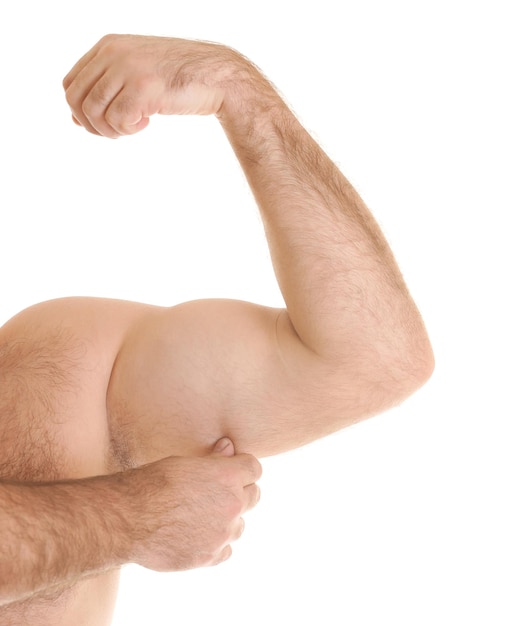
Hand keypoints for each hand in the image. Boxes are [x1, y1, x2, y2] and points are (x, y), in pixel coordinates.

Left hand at [62, 34, 243, 137]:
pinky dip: (129, 130)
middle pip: (76, 99)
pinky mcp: (142, 88)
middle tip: (118, 131)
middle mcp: (113, 53)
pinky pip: (117, 120)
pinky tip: (147, 123)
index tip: (103, 123)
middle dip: (93, 125)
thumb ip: (108, 87)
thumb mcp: (137, 72)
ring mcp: (127, 69)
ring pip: (93, 112)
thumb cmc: (179, 77)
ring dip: (112, 130)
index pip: (71, 83)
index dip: (80, 110)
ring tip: (134, 126)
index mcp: (108, 45)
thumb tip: (76, 120)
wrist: (216, 75)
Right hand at [127, 438, 261, 570]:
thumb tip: (229, 447)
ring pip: (239, 525)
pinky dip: (217, 544)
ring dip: (228, 520)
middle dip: (241, 491)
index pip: (255, 469)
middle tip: (219, 492)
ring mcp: (222, 533)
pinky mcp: (210, 556)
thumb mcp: (184, 463)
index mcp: (227, 476)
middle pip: (254, 495)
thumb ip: (213, 459)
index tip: (234, 469)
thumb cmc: (152, 483)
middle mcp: (231, 504)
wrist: (128, 519)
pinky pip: (226, 550)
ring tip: (202, 515)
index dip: (244, 468)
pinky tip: (198, 536)